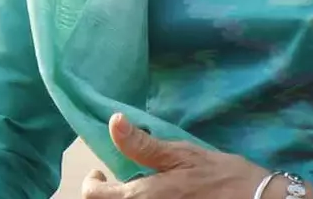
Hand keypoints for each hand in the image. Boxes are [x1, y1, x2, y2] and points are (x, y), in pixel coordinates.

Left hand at [81, 113, 293, 198]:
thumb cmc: (220, 175)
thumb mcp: (183, 154)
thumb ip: (144, 144)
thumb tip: (114, 121)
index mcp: (141, 197)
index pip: (93, 196)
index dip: (92, 183)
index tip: (103, 171)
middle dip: (109, 192)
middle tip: (121, 178)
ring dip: (127, 196)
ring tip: (143, 185)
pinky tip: (161, 194)